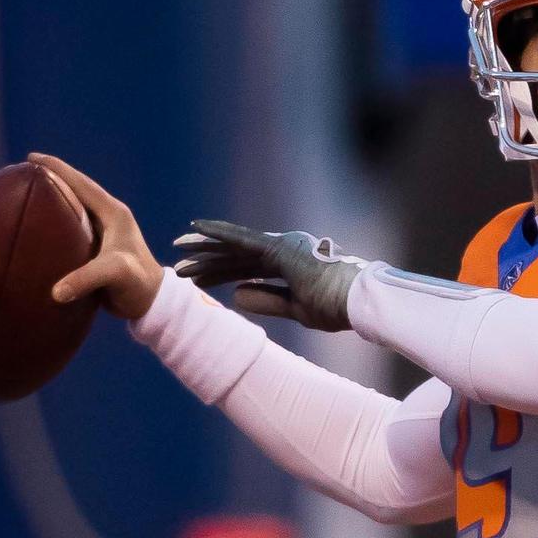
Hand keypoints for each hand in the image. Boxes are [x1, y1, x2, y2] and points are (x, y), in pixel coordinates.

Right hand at [28, 153, 162, 319]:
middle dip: (51, 178)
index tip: (31, 157)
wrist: (151, 303)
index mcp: (113, 213)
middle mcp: (108, 217)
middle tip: (22, 173)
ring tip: (26, 194)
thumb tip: (56, 291)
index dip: (58, 168)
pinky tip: (37, 226)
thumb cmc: (137, 283)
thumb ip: (87, 278)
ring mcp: (103, 232)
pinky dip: (55, 221)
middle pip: (76, 190)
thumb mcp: (115, 274)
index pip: (82, 183)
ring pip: (73, 207)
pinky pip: (71, 226)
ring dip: (52, 198)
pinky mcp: (97, 247)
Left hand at [173, 221, 366, 331]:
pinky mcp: (278, 247)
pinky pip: (242, 239)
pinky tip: (197, 228)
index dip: (222, 274)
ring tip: (178, 250)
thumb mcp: (296, 309)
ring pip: (235, 247)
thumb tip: (236, 295)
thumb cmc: (337, 307)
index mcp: (290, 265)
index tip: (199, 280)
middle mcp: (284, 251)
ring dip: (205, 249)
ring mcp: (281, 246)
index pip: (248, 269)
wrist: (358, 302)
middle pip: (237, 256)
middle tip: (181, 262)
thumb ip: (267, 300)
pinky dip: (218, 233)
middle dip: (208, 259)